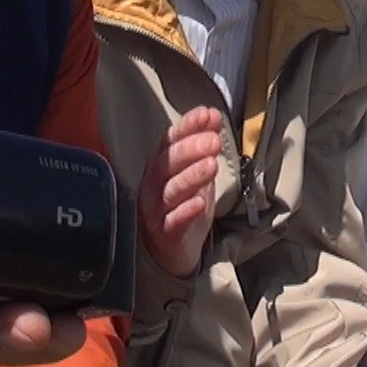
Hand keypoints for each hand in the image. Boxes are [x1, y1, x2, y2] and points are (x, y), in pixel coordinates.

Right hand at [138, 107, 222, 277]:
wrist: (173, 251)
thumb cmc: (182, 206)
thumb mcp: (196, 173)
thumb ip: (203, 146)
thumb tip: (213, 115)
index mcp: (161, 165)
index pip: (170, 140)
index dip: (187, 127)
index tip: (207, 114)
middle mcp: (153, 184)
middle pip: (167, 164)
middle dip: (190, 149)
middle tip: (213, 141)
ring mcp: (156, 209)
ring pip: (170, 191)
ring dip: (191, 176)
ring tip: (212, 165)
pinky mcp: (163, 234)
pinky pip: (172, 222)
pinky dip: (185, 211)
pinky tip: (200, 202)